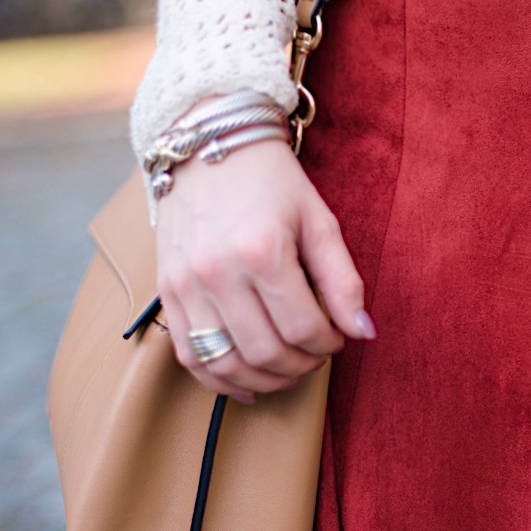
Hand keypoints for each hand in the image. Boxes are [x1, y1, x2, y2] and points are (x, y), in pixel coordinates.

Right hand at [154, 116, 374, 403]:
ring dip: (265, 379)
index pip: (303, 327)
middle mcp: (218, 272)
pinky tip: (248, 383)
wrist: (208, 146)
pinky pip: (189, 355)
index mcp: (262, 250)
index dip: (328, 343)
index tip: (337, 336)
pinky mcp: (167, 292)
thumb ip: (343, 280)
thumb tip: (363, 332)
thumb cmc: (271, 182)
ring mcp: (186, 284)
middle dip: (301, 364)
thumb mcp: (319, 220)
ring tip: (288, 371)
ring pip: (226, 362)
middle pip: (266, 351)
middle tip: (317, 355)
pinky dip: (219, 379)